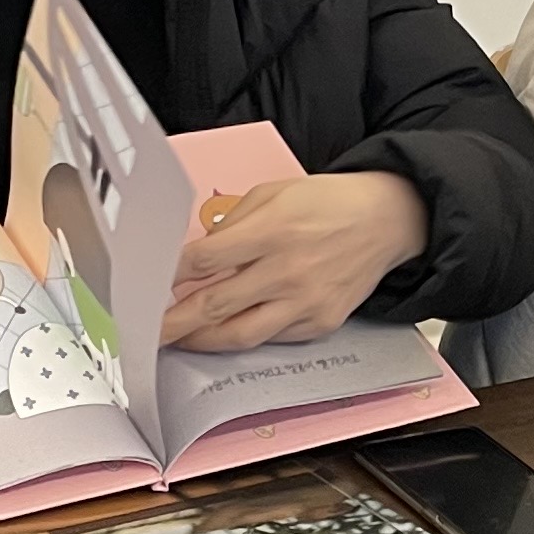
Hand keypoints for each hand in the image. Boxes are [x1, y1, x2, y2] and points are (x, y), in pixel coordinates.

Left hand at [160, 171, 429, 351]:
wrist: (387, 220)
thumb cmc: (330, 202)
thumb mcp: (274, 193)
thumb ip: (234, 224)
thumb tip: (199, 255)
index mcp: (272, 231)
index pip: (204, 261)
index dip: (170, 276)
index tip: (148, 286)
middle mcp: (287, 271)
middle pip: (214, 305)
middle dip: (173, 323)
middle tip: (147, 333)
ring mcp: (305, 302)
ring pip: (240, 334)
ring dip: (203, 341)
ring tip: (181, 341)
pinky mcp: (320, 322)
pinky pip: (273, 338)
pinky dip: (247, 336)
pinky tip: (228, 333)